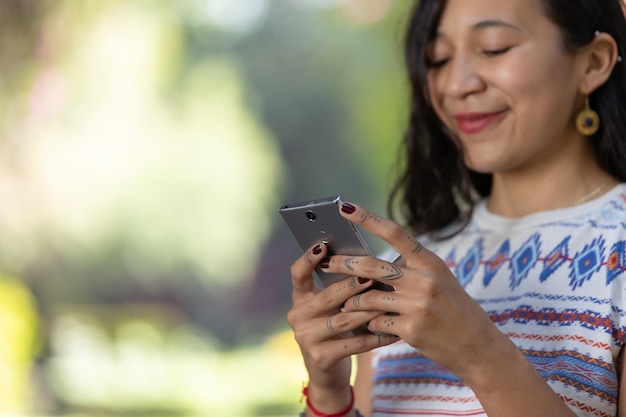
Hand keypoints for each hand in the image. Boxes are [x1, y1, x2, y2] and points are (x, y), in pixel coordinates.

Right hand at [287, 241, 399, 391]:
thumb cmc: (335, 330)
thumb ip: (339, 287)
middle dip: (351, 286)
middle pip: (327, 296)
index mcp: (300, 298)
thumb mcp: (330, 308)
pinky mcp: (321, 357)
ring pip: (343, 320)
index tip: (323, 245)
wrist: (327, 373)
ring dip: (368, 311)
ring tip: (388, 303)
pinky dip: (376, 337)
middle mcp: (298, 316)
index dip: (308, 259)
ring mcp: (307, 338)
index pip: (298, 274)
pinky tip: (393, 332)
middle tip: (372, 276)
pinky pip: (354, 344)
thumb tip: (368, 262)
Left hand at [328, 202, 506, 382]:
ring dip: (351, 302)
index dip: (368, 219)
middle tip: (326, 264)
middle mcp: (424, 280)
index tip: (345, 207)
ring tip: (344, 304)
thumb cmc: (453, 310)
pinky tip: (370, 325)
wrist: (479, 347)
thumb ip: (410, 270)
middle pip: (370, 267)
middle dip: (343, 265)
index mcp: (431, 262)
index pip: (395, 233)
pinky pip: (376, 321)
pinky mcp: (411, 329)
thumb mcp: (439, 281)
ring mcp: (418, 305)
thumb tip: (368, 266)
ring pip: (367, 297)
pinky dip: (369, 323)